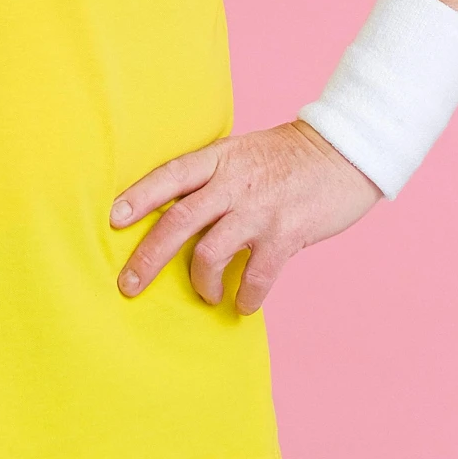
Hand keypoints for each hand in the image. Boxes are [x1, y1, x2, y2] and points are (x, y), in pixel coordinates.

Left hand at [111, 121, 381, 313]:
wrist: (344, 153)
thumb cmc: (286, 158)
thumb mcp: (240, 153)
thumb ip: (210, 178)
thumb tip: (173, 213)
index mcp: (218, 160)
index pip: (168, 176)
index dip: (138, 197)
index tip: (112, 220)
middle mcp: (233, 183)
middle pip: (178, 221)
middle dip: (148, 257)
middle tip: (129, 285)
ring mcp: (260, 209)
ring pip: (210, 252)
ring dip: (201, 282)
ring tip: (207, 295)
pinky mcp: (287, 233)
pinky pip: (257, 275)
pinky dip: (246, 297)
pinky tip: (243, 305)